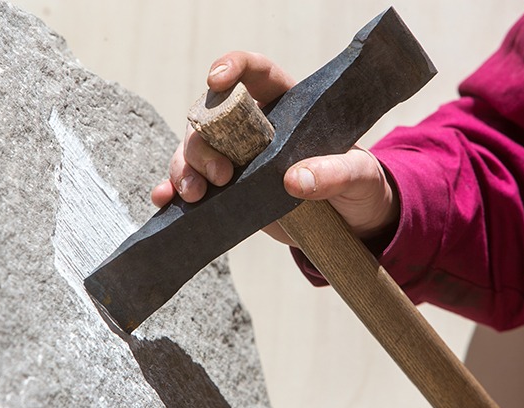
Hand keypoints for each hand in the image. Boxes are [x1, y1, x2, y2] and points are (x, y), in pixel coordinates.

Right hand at [151, 51, 398, 246]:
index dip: (232, 67)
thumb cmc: (357, 188)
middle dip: (204, 143)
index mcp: (287, 107)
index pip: (255, 72)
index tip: (217, 79)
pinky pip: (191, 182)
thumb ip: (335, 173)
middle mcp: (254, 127)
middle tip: (220, 177)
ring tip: (194, 195)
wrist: (349, 225)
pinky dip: (174, 189)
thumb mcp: (358, 177)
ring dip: (184, 168)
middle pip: (212, 117)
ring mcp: (237, 158)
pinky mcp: (229, 190)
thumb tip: (294, 179)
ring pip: (194, 149)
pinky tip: (165, 200)